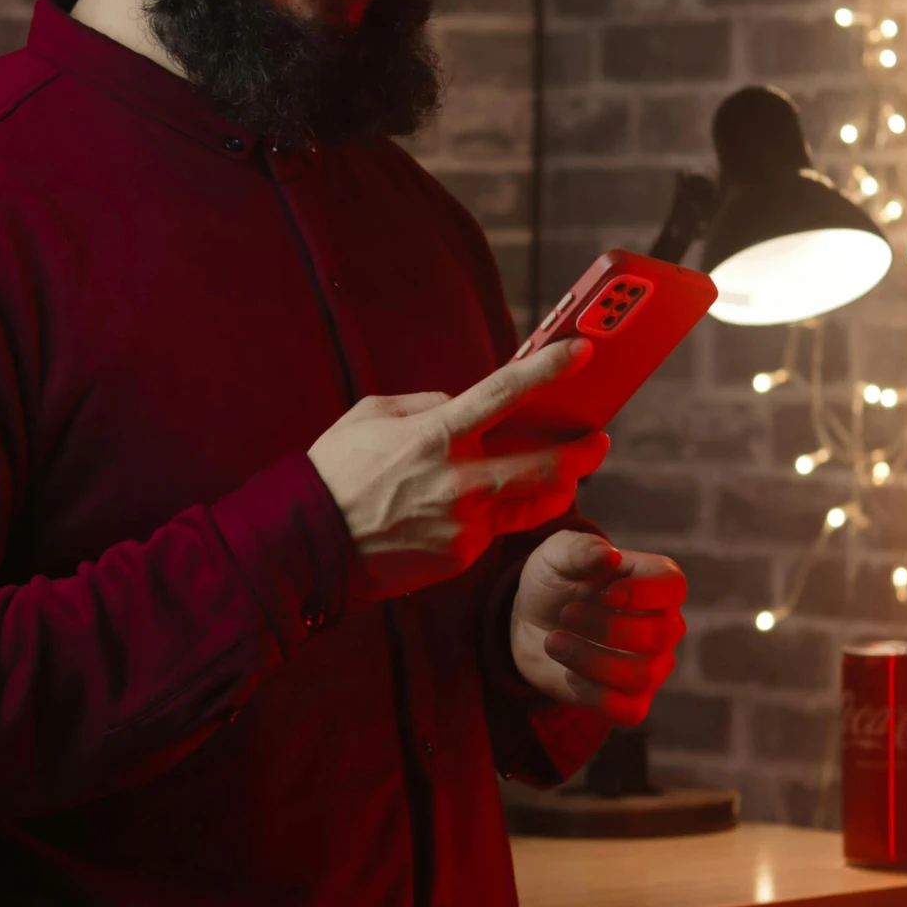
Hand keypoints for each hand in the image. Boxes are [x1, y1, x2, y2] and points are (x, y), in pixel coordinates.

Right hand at [307, 341, 609, 605]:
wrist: (307, 545)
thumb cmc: (336, 473)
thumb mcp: (372, 416)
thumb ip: (425, 403)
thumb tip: (458, 402)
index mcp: (436, 433)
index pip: (506, 392)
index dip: (549, 368)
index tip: (583, 350)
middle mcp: (460, 479)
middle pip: (548, 464)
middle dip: (584, 451)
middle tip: (599, 441)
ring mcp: (465, 522)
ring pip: (535, 504)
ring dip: (558, 488)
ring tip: (564, 476)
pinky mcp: (461, 556)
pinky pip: (495, 530)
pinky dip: (498, 516)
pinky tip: (485, 509)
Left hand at [509, 530, 686, 721]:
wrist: (529, 620)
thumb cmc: (555, 580)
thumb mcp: (557, 554)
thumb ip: (581, 550)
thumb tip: (610, 557)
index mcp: (654, 582)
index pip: (673, 586)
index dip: (644, 592)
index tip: (604, 594)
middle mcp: (663, 625)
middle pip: (661, 634)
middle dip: (607, 627)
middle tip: (566, 614)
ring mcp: (651, 665)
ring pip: (642, 675)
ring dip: (592, 660)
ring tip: (553, 641)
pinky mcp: (630, 699)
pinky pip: (630, 710)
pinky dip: (595, 695)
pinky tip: (568, 673)